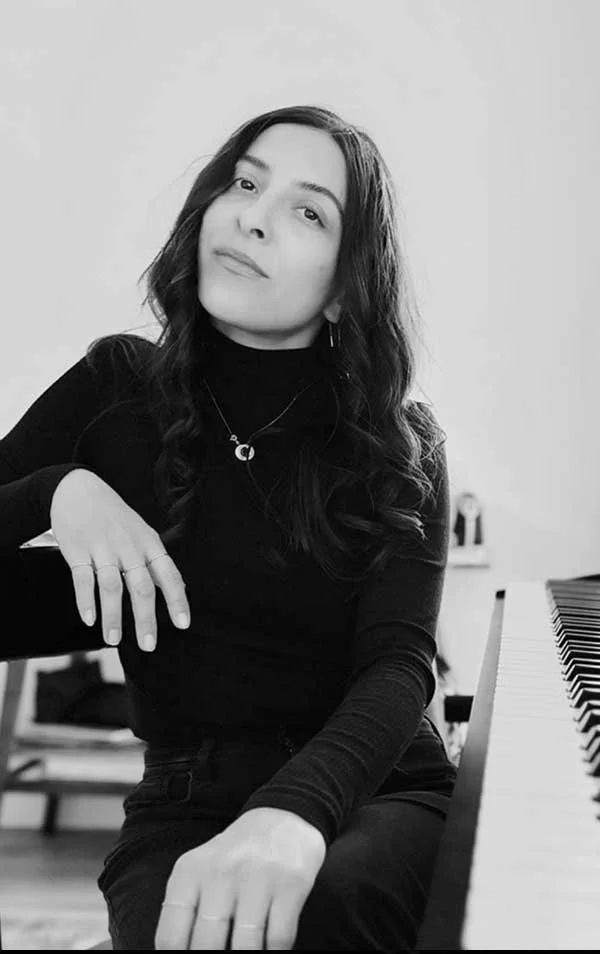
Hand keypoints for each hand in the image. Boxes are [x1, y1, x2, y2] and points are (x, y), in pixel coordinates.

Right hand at [50, 468, 189, 651]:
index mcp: (149, 544)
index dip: (177, 600)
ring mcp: (103, 548)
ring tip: (114, 640)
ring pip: (112, 586)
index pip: (169, 574)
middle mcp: (129, 547)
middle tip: (148, 645)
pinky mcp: (78, 550)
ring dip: (113, 616)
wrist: (78, 490)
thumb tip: (180, 590)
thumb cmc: (115, 518)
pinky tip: (89, 619)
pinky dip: (86, 601)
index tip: (183, 624)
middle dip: (146, 618)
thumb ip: (156, 563)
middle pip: (141, 587)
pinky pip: (83, 579)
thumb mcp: (142, 534)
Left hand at [155, 807, 326, 949]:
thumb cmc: (235, 856)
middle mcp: (221, 872)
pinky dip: (273, 952)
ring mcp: (257, 877)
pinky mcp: (291, 883)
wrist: (282, 817)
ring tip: (244, 952)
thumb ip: (185, 914)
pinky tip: (268, 947)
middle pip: (207, 946)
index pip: (171, 937)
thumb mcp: (199, 872)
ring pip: (245, 948)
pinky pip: (279, 939)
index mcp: (190, 872)